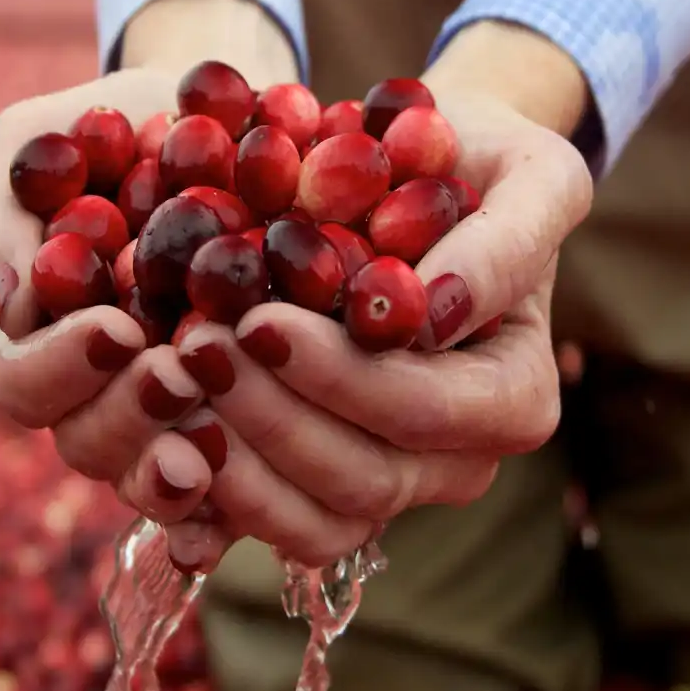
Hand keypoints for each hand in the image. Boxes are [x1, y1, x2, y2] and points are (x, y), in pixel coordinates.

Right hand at [0, 0, 298, 565]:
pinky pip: (230, 497)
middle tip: (180, 372)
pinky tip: (245, 494)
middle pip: (88, 445)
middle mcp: (101, 394)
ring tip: (220, 421)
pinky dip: (229, 505)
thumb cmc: (112, 130)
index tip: (116, 327)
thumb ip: (5, 212)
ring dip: (180, 461)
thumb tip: (15, 299)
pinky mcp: (243, 427)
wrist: (226, 117)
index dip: (62, 367)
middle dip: (128, 417)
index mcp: (42, 336)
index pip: (22, 382)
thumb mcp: (40, 143)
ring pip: (155, 478)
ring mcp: (171, 419)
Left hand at [188, 23, 595, 562]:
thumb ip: (510, 238)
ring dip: (231, 457)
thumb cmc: (483, 168)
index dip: (341, 377)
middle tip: (194, 345)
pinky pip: (264, 521)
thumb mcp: (530, 173)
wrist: (421, 180)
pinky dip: (207, 487)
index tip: (260, 318)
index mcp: (514, 398)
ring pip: (311, 518)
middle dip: (271, 419)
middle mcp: (456, 462)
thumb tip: (436, 308)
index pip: (427, 412)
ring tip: (169, 376)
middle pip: (364, 481)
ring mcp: (386, 484)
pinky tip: (158, 425)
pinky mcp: (317, 487)